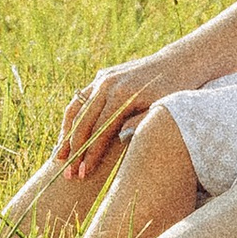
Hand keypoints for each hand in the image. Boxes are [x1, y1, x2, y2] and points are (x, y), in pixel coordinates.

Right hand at [56, 50, 179, 177]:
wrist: (178, 62)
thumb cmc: (176, 91)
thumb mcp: (164, 109)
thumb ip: (143, 122)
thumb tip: (120, 139)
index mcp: (123, 95)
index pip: (100, 131)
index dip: (90, 155)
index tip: (83, 175)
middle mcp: (108, 84)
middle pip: (83, 122)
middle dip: (74, 151)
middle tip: (67, 175)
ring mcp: (103, 78)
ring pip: (75, 109)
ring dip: (66, 135)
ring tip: (58, 158)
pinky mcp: (102, 76)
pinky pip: (81, 99)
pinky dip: (73, 119)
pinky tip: (68, 137)